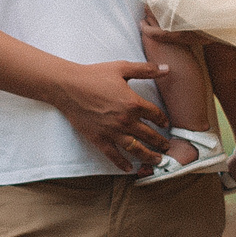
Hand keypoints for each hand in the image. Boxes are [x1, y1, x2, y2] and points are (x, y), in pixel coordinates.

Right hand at [51, 60, 171, 170]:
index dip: (163, 120)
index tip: (165, 124)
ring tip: (157, 161)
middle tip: (167, 147)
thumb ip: (146, 70)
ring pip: (136, 149)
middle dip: (161, 142)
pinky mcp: (99, 139)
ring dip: (149, 156)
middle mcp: (125, 121)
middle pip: (149, 135)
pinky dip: (122, 163)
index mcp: (133, 103)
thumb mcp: (122, 68)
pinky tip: (129, 168)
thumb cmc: (94, 75)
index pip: (155, 115)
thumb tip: (167, 68)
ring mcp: (112, 132)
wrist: (68, 87)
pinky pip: (113, 155)